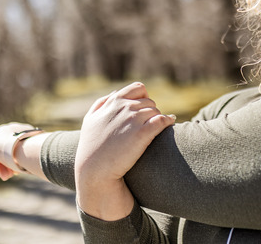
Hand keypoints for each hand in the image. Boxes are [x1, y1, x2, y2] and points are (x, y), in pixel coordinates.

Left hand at [0, 122, 35, 180]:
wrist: (26, 148)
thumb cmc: (33, 154)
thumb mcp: (33, 155)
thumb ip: (27, 156)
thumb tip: (29, 165)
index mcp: (25, 130)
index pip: (17, 146)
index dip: (16, 160)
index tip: (18, 171)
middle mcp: (12, 129)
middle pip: (6, 150)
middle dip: (7, 165)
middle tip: (10, 176)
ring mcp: (0, 132)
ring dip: (1, 166)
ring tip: (5, 176)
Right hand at [75, 82, 174, 219]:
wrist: (94, 171)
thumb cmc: (91, 148)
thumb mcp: (90, 121)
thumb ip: (101, 104)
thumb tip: (115, 94)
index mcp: (114, 102)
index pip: (138, 88)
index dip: (144, 97)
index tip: (144, 109)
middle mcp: (124, 107)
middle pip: (149, 102)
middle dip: (150, 111)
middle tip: (149, 124)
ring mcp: (133, 120)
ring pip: (156, 111)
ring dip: (158, 118)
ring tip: (155, 129)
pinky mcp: (142, 134)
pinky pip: (162, 120)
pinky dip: (168, 121)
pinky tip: (170, 124)